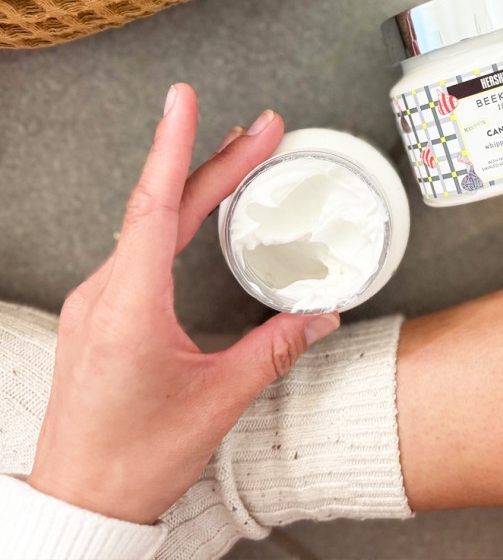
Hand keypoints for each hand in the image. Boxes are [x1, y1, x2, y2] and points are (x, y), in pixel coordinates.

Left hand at [27, 84, 339, 523]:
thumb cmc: (136, 458)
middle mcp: (103, 295)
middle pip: (160, 208)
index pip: (153, 207)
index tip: (184, 101)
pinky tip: (195, 215)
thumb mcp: (219, 401)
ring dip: (193, 189)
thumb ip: (274, 349)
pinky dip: (174, 221)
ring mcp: (96, 303)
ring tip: (238, 159)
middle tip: (261, 130)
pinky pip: (138, 251)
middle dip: (215, 163)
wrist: (83, 499)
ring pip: (147, 226)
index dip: (174, 148)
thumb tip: (320, 316)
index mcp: (128, 308)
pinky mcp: (99, 315)